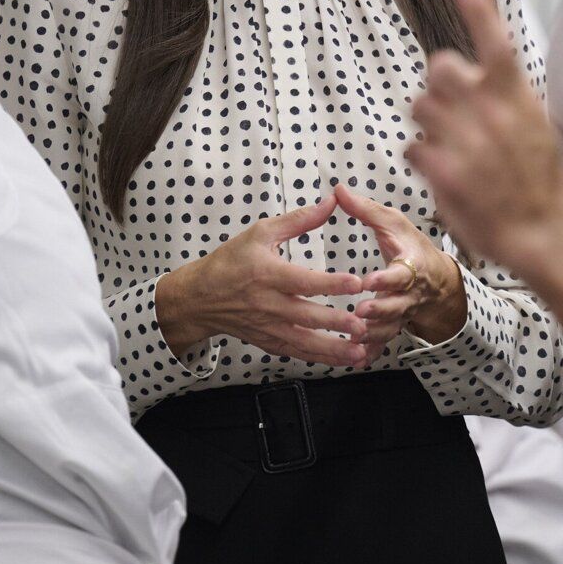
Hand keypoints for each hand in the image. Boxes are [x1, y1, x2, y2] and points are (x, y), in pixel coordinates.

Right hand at [156, 194, 368, 366]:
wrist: (199, 298)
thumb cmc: (230, 261)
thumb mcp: (261, 233)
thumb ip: (299, 220)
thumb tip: (331, 202)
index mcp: (268, 274)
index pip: (303, 281)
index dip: (330, 283)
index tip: (356, 283)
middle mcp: (269, 304)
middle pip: (306, 315)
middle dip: (336, 322)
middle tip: (364, 325)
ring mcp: (268, 327)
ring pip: (304, 342)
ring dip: (333, 349)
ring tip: (359, 352)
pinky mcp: (268, 342)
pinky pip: (296, 353)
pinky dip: (319, 359)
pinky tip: (342, 361)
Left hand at [334, 184, 465, 360]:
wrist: (437, 280)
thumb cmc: (411, 247)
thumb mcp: (394, 223)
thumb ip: (366, 210)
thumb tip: (338, 190)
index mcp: (411, 266)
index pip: (400, 273)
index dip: (386, 278)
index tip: (368, 281)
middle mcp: (409, 293)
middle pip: (396, 304)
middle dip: (379, 310)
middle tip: (359, 312)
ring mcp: (403, 313)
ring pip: (390, 327)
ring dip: (372, 334)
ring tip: (352, 338)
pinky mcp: (395, 326)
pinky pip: (384, 342)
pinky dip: (372, 352)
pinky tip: (356, 360)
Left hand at [405, 0, 562, 278]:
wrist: (542, 230)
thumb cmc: (538, 175)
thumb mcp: (534, 122)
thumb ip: (505, 94)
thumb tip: (474, 72)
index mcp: (517, 97)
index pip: (496, 45)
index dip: (479, 13)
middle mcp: (491, 113)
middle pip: (439, 67)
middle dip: (439, 83)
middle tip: (451, 106)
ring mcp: (466, 142)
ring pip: (420, 106)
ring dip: (429, 121)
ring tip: (450, 143)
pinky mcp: (445, 172)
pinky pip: (413, 146)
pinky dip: (423, 156)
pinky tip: (442, 169)